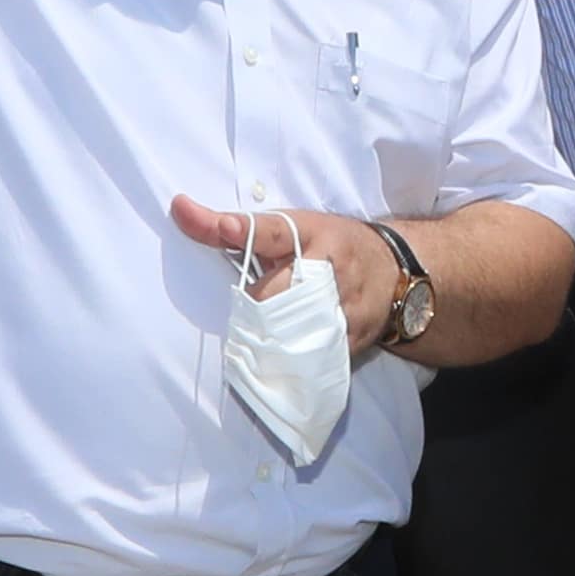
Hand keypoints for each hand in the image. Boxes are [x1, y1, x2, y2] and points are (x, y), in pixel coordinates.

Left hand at [168, 194, 386, 354]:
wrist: (395, 273)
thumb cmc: (330, 244)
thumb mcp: (294, 227)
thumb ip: (238, 228)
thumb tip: (180, 209)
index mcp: (311, 233)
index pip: (271, 231)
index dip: (241, 230)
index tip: (216, 224)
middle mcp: (329, 267)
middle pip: (274, 295)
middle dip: (253, 308)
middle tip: (245, 315)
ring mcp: (344, 306)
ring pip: (291, 331)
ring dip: (266, 341)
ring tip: (255, 345)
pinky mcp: (352, 339)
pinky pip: (311, 358)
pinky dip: (289, 364)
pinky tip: (277, 366)